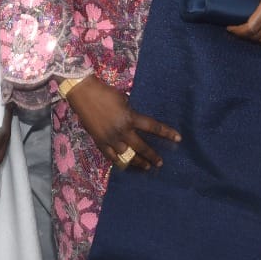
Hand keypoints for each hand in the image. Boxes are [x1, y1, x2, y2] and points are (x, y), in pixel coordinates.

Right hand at [65, 76, 180, 171]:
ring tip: (144, 167)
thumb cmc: (105, 92)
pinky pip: (111, 156)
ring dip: (137, 162)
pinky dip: (118, 162)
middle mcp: (122, 131)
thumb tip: (134, 123)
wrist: (83, 93)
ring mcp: (110, 138)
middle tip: (159, 162)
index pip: (153, 127)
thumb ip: (130, 113)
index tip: (178, 139)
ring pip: (127, 156)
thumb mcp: (123, 100)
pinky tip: (124, 165)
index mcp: (130, 118)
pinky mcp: (99, 141)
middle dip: (152, 156)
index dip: (167, 133)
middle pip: (141, 147)